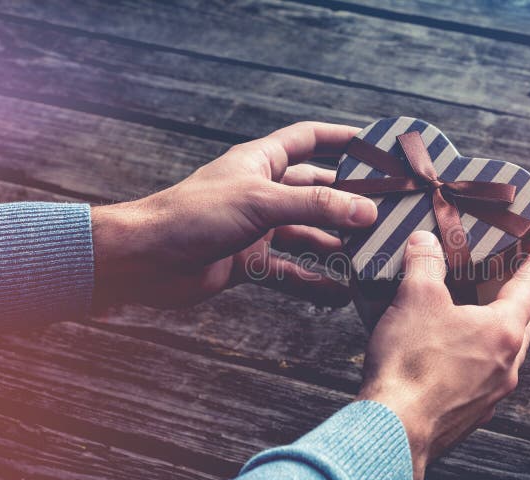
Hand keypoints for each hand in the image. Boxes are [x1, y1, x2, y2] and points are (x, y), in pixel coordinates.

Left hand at [91, 122, 376, 308]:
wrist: (145, 261)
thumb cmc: (192, 215)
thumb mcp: (261, 202)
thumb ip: (315, 206)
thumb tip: (366, 211)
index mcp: (261, 162)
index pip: (309, 139)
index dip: (341, 139)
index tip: (374, 145)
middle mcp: (263, 192)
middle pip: (316, 191)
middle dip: (348, 201)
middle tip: (385, 212)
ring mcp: (258, 228)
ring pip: (308, 233)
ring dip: (336, 244)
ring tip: (369, 253)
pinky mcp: (251, 261)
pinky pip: (291, 271)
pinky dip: (314, 280)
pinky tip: (338, 291)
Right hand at [357, 230, 529, 479]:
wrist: (395, 429)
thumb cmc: (411, 362)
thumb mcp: (415, 297)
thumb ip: (424, 262)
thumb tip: (424, 241)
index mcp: (503, 331)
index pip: (527, 290)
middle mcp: (506, 366)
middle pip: (519, 326)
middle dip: (513, 305)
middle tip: (505, 287)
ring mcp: (490, 396)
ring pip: (500, 357)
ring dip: (490, 337)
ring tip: (471, 323)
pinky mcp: (468, 417)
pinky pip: (477, 381)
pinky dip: (469, 364)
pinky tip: (445, 361)